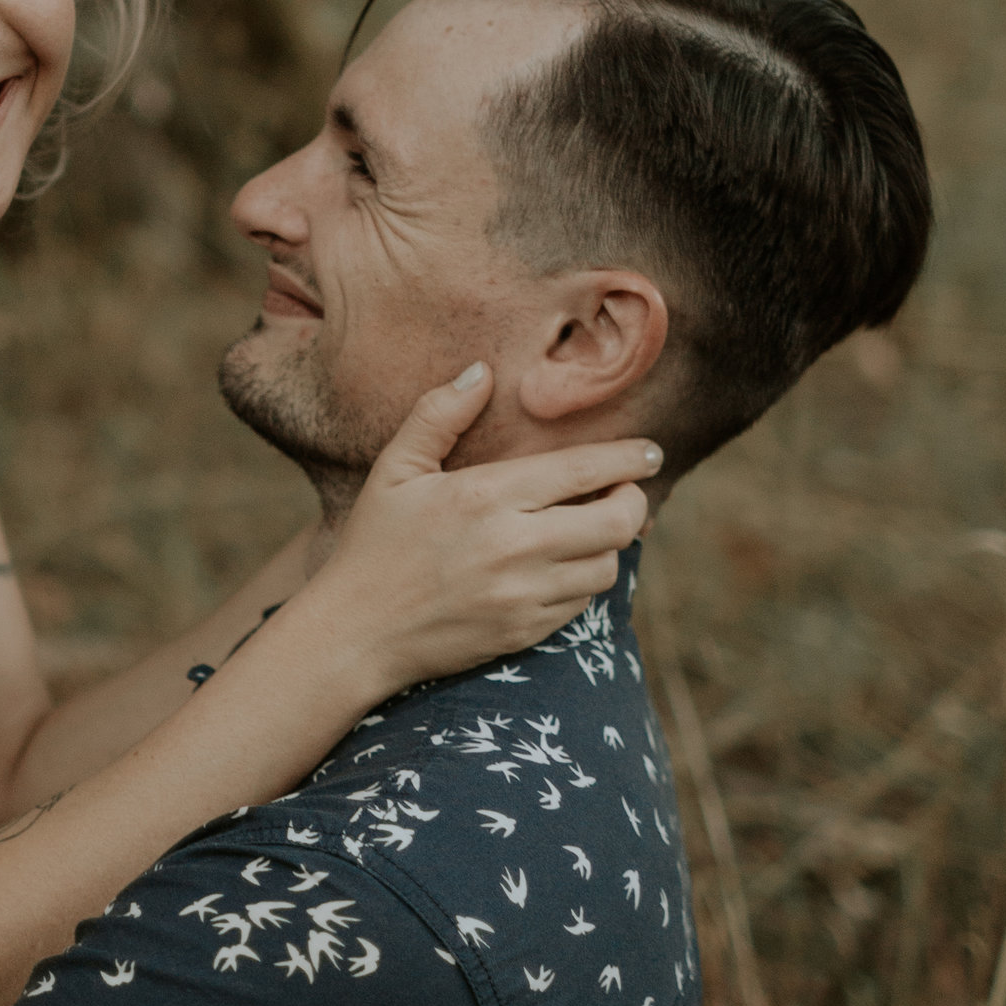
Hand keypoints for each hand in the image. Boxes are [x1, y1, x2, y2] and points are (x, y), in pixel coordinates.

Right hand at [306, 367, 657, 694]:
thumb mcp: (395, 470)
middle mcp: (514, 546)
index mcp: (486, 496)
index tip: (650, 451)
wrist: (355, 634)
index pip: (583, 470)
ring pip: (607, 565)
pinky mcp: (525, 632)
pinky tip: (563, 565)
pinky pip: (582, 604)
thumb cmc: (374, 545)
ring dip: (609, 544)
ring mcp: (523, 595)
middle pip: (616, 521)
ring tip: (591, 527)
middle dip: (634, 501)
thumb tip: (482, 371)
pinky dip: (584, 581)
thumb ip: (439, 414)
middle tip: (626, 491)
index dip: (628, 458)